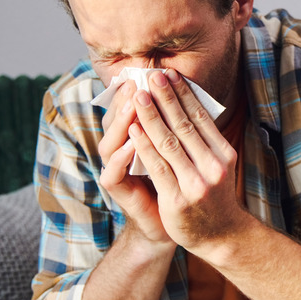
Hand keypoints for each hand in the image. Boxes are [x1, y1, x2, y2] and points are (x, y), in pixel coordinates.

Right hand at [98, 79, 172, 244]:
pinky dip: (122, 156)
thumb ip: (177, 128)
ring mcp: (115, 170)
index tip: (156, 73)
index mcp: (136, 139)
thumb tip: (189, 93)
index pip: (132, 110)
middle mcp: (121, 151)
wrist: (172, 226)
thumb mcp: (181, 154)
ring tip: (136, 102)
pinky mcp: (116, 190)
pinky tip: (132, 142)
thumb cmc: (179, 186)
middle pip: (119, 120)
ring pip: (111, 141)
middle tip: (142, 80)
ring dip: (123, 121)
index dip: (143, 92)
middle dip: (132, 99)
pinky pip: (114, 171)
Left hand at [128, 69, 244, 251]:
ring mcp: (195, 183)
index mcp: (224, 154)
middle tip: (153, 74)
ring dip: (151, 115)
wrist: (220, 236)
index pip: (201, 118)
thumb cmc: (214, 196)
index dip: (184, 94)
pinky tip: (133, 129)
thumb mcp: (218, 166)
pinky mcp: (177, 199)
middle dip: (166, 97)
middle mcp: (213, 166)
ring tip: (138, 95)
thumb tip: (188, 106)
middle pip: (185, 125)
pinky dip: (143, 146)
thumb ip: (205, 141)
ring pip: (169, 142)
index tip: (170, 75)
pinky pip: (157, 167)